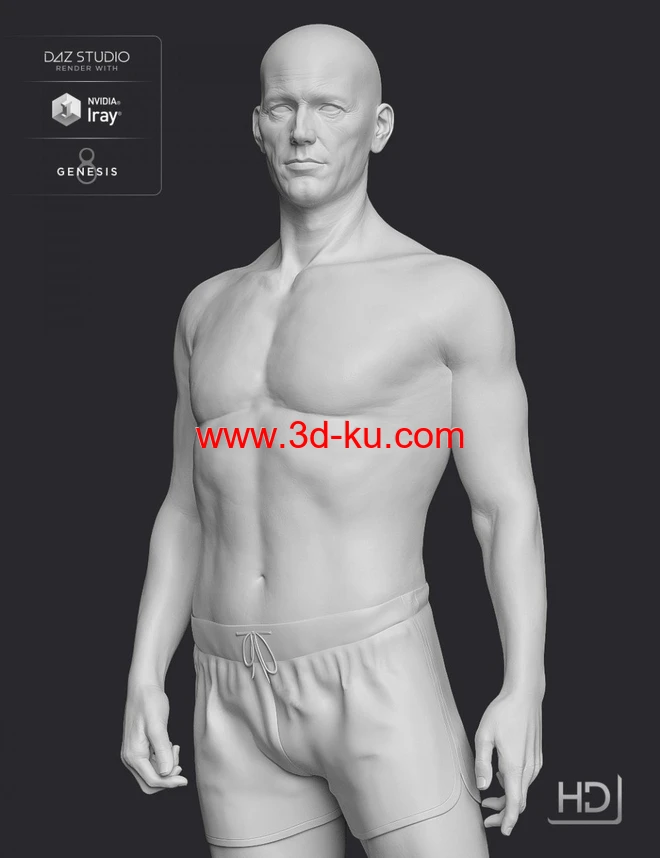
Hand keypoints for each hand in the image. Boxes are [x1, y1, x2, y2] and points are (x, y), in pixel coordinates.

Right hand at [121, 684, 188, 793]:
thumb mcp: (158, 725)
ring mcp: (134, 754)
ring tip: (174, 746)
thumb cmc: (150, 702)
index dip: (169, 783)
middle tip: (179, 760)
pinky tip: (170, 745)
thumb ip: (161, 750)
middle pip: (150, 783)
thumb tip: (165, 773)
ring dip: (167, 766)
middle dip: (167, 777)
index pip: (151, 780)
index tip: (184, 780)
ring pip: (153, 773)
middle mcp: (130, 758)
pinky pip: (153, 763)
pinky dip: (164, 759)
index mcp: (133, 754)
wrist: (144, 687)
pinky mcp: (140, 749)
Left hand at [474, 690, 542, 835]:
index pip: (515, 804)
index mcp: (515, 766)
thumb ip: (482, 763)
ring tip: (489, 794)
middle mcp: (529, 768)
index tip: (500, 830)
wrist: (525, 695)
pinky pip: (527, 779)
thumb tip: (483, 786)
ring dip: (508, 797)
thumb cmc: (504, 711)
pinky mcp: (537, 757)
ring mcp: (536, 763)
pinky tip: (502, 774)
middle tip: (486, 811)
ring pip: (524, 791)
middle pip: (520, 801)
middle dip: (504, 811)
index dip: (507, 821)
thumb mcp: (484, 735)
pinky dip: (515, 785)